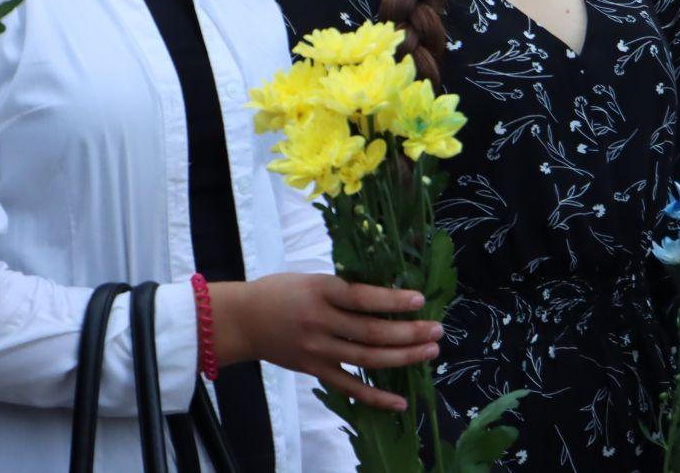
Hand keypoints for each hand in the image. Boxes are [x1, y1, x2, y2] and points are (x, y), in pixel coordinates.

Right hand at [212, 274, 440, 412]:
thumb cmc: (278, 292)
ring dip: (402, 357)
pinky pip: (349, 387)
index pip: (361, 297)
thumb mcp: (308, 279)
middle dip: (408, 332)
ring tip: (429, 352)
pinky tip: (400, 401)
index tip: (419, 299)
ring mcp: (317, 349)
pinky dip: (375, 397)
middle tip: (437, 330)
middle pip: (371, 331)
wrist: (242, 320)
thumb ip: (341, 288)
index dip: (392, 300)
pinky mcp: (315, 369)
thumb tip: (384, 296)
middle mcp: (319, 321)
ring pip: (367, 358)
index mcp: (318, 291)